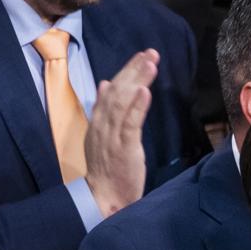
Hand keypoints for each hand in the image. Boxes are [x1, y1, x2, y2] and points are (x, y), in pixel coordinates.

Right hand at [85, 49, 159, 217]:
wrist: (104, 197)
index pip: (112, 89)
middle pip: (117, 90)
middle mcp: (103, 124)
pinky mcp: (123, 148)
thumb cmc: (108, 168)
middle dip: (134, 69)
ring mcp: (112, 136)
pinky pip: (129, 124)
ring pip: (123, 102)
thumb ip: (104, 111)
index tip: (142, 56)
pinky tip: (145, 92)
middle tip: (151, 52)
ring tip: (150, 64)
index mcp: (99, 121)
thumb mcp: (103, 136)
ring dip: (137, 81)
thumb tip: (105, 84)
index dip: (127, 71)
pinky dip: (137, 106)